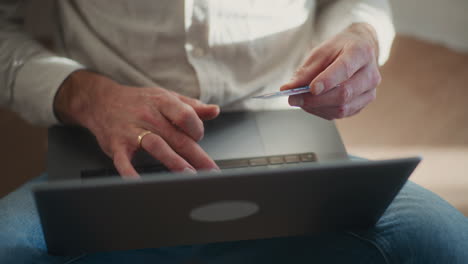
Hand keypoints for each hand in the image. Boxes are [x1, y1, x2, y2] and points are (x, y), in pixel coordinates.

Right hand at [54, 70, 219, 177]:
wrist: (100, 101)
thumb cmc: (138, 101)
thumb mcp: (165, 97)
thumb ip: (191, 106)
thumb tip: (215, 110)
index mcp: (162, 102)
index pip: (186, 116)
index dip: (197, 129)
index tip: (198, 138)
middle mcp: (148, 116)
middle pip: (177, 136)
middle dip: (196, 155)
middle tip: (210, 170)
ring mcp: (131, 131)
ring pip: (156, 146)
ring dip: (173, 161)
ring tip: (188, 174)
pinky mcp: (116, 145)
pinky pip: (124, 161)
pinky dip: (130, 172)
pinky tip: (140, 182)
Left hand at [280, 23, 380, 119]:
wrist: (358, 51)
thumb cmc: (338, 50)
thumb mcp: (320, 53)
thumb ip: (305, 71)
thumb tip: (287, 89)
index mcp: (361, 52)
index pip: (345, 69)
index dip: (328, 80)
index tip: (311, 88)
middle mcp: (371, 74)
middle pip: (344, 93)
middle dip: (316, 99)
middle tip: (294, 99)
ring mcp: (370, 91)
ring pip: (343, 107)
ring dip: (317, 107)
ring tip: (301, 101)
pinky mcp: (363, 104)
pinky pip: (342, 114)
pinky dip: (323, 111)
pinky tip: (312, 104)